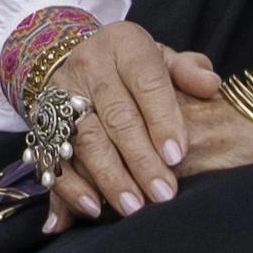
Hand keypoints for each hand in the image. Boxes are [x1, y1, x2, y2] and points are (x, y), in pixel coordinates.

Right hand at [26, 13, 224, 222]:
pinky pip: (52, 157)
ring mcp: (61, 94)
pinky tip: (92, 209)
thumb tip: (211, 85)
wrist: (77, 58)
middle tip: (162, 194)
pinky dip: (70, 187)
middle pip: (116, 116)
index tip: (176, 155)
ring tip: (133, 207)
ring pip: (85, 139)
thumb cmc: (134, 67)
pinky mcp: (42, 121)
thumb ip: (188, 71)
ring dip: (109, 177)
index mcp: (123, 44)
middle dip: (140, 159)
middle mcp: (89, 65)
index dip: (162, 118)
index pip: (146, 80)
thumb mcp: (162, 58)